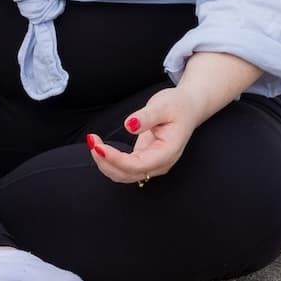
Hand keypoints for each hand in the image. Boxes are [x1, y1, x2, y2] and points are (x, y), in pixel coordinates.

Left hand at [84, 86, 199, 184]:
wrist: (188, 108)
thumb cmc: (177, 105)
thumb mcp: (163, 105)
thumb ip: (147, 117)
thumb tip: (130, 125)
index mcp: (168, 152)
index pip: (138, 165)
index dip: (116, 159)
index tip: (98, 147)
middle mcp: (161, 163)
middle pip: (128, 174)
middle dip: (106, 161)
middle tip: (92, 140)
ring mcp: (152, 164)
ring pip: (123, 175)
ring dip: (105, 163)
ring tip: (93, 142)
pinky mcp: (144, 160)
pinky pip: (124, 169)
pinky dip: (109, 161)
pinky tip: (100, 147)